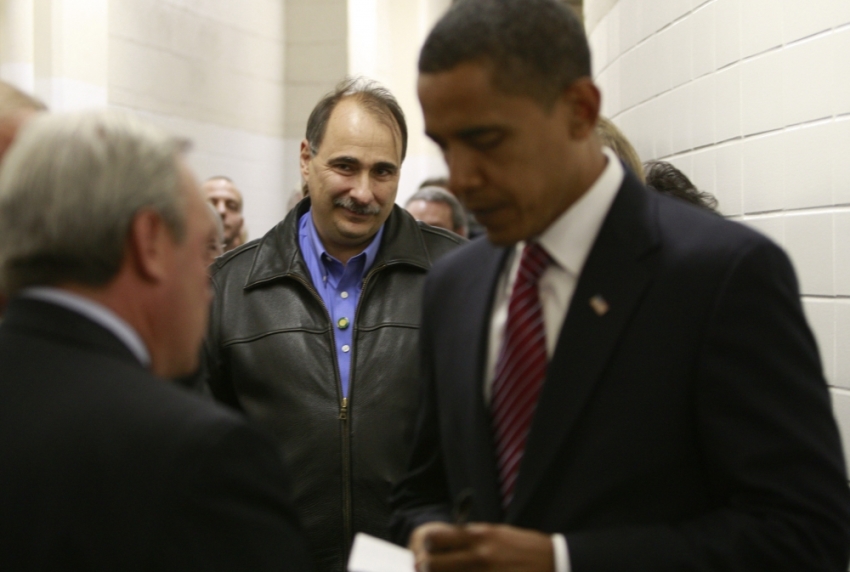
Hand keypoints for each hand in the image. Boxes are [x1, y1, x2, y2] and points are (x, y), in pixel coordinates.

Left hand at [409, 521, 553, 571]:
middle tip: (428, 569)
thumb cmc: (525, 546)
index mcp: (479, 535)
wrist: (553, 561)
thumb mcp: (498, 533)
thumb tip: (449, 541)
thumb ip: (473, 537)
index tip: (427, 549)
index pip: (436, 538)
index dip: (427, 545)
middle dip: (427, 568)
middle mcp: (479, 554)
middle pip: (434, 564)